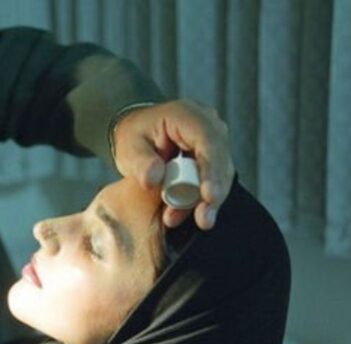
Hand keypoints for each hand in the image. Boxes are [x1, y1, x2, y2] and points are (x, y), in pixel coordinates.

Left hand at [111, 99, 233, 229]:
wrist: (139, 134)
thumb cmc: (135, 136)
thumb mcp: (129, 146)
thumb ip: (140, 162)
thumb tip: (154, 179)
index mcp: (188, 116)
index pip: (208, 141)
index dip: (211, 169)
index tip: (209, 195)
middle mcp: (209, 125)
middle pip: (221, 161)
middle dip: (214, 194)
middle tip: (204, 219)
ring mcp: (215, 142)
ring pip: (221, 176)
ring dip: (205, 202)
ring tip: (183, 219)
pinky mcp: (214, 159)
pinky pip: (213, 183)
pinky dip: (199, 201)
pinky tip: (182, 215)